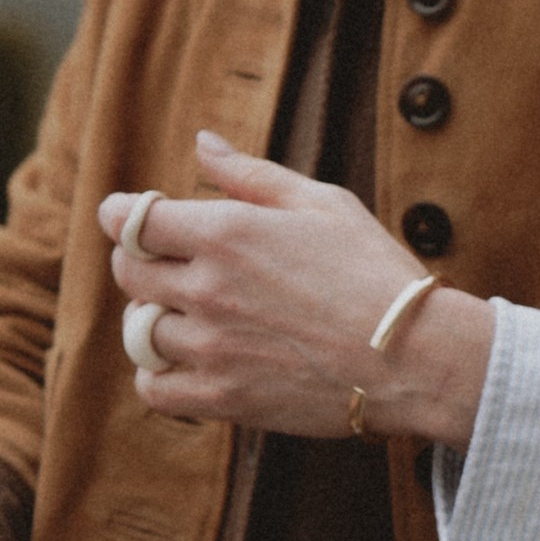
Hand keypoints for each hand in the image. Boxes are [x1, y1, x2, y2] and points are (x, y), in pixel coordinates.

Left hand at [97, 132, 493, 447]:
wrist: (415, 358)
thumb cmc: (376, 273)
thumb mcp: (323, 203)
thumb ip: (252, 175)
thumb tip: (203, 143)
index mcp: (227, 232)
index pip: (132, 220)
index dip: (124, 216)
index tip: (133, 219)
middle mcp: (208, 288)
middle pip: (128, 272)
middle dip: (140, 262)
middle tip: (171, 265)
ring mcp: (211, 347)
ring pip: (139, 330)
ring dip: (154, 318)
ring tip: (191, 316)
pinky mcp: (223, 397)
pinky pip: (154, 387)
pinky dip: (159, 373)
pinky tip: (187, 361)